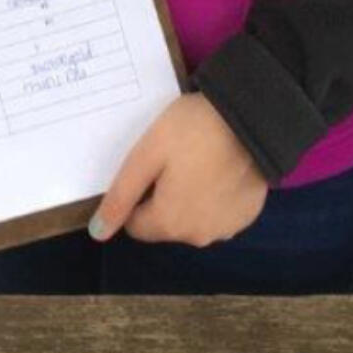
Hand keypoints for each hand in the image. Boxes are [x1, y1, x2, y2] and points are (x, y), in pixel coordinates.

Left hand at [90, 93, 268, 247]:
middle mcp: (197, 236)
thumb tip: (98, 233)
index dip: (139, 194)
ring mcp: (228, 227)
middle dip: (166, 197)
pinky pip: (222, 212)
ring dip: (194, 199)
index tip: (153, 165)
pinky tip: (224, 168)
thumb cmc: (194, 130)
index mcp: (169, 224)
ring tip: (203, 160)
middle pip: (166, 223)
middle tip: (178, 158)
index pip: (136, 224)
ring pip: (195, 219)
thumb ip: (121, 195)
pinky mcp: (249, 213)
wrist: (255, 115)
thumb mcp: (148, 153)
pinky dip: (219, 197)